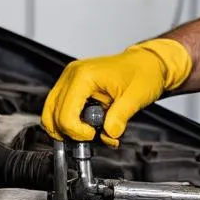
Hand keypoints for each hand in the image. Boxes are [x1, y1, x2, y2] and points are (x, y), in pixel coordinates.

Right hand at [41, 38, 191, 146]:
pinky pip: (61, 110)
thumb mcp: (136, 97)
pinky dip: (72, 123)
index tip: (95, 135)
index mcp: (83, 76)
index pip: (65, 114)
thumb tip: (109, 134)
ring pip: (52, 114)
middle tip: (93, 135)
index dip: (78, 132)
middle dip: (71, 132)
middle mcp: (71, 76)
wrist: (147, 63)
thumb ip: (120, 117)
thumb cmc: (143, 73)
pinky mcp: (73, 87)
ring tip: (92, 130)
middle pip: (52, 115)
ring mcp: (70, 80)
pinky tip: (91, 124)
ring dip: (69, 128)